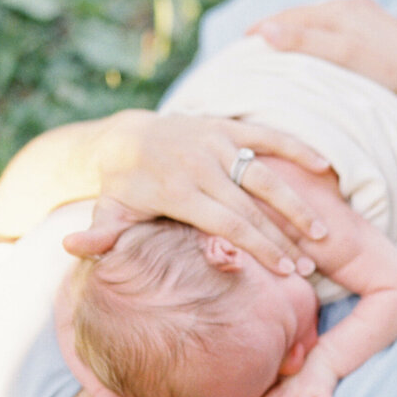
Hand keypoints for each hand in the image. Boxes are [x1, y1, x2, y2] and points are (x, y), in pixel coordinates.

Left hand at [62, 110, 329, 274]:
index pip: (227, 223)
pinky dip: (296, 148)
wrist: (124, 136)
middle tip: (308, 266)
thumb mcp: (108, 213)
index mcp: (178, 191)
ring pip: (265, 174)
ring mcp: (215, 142)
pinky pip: (267, 136)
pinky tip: (324, 168)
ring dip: (296, 203)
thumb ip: (99, 235)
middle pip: (251, 206)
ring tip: (322, 233)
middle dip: (283, 237)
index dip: (259, 246)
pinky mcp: (226, 126)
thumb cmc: (123, 189)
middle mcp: (200, 164)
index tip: (284, 270)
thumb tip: (71, 248)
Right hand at [251, 0, 396, 107]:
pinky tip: (319, 51)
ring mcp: (368, 16)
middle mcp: (353, 6)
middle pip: (304, 14)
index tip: (241, 41)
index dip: (263, 27)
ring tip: (280, 47)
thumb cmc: (390, 69)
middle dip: (278, 27)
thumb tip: (263, 31)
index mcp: (341, 9)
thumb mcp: (343, 56)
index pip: (290, 15)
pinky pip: (338, 29)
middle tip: (252, 44)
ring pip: (322, 21)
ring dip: (299, 31)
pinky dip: (320, 37)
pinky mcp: (380, 30)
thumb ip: (304, 42)